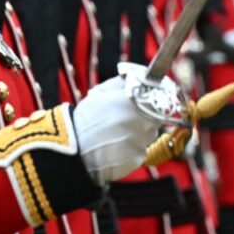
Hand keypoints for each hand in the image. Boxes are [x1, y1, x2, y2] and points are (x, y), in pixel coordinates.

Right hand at [72, 64, 187, 184]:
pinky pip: (141, 150)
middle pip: (157, 117)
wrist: (71, 150)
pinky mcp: (136, 158)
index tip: (156, 99)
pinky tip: (116, 147)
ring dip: (139, 133)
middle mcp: (139, 120)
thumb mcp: (100, 93)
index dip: (159, 98)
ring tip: (116, 134)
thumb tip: (144, 75)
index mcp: (131, 100)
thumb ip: (124, 82)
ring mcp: (139, 141)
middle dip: (147, 117)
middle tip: (127, 119)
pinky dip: (132, 149)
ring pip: (150, 135)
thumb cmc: (85, 120)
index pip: (161, 97)